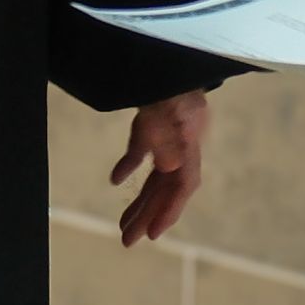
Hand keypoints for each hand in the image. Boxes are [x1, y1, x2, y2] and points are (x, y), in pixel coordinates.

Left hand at [111, 89, 208, 244]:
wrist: (164, 63)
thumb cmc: (172, 86)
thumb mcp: (171, 108)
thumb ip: (168, 135)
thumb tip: (166, 168)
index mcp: (188, 146)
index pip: (182, 186)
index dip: (170, 211)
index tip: (154, 234)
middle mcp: (180, 149)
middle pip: (165, 190)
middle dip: (148, 216)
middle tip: (128, 241)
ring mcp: (166, 141)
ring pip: (154, 180)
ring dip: (141, 202)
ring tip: (124, 227)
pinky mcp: (151, 129)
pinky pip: (141, 155)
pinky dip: (128, 168)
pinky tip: (116, 181)